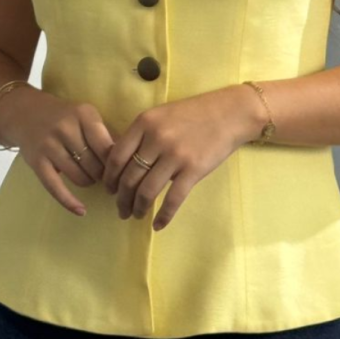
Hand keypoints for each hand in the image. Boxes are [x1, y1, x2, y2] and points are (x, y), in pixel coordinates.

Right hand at [0, 86, 118, 215]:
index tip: (121, 171)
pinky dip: (69, 202)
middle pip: (94, 164)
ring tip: (89, 178)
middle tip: (105, 177)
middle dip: (103, 175)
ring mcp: (49, 145)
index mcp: (84, 114)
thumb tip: (131, 161)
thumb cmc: (65, 117)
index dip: (117, 164)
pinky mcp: (36, 161)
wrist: (26, 113)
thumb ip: (106, 135)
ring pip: (78, 176)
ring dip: (88, 182)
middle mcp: (66, 128)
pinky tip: (81, 211)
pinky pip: (55, 187)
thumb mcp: (86, 117)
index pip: (107, 147)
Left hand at [102, 85, 260, 230]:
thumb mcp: (161, 115)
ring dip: (138, 208)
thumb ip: (142, 135)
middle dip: (121, 199)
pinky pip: (173, 199)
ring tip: (136, 215)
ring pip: (147, 191)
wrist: (230, 113)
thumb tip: (123, 165)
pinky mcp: (194, 170)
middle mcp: (156, 138)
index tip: (110, 190)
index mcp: (144, 122)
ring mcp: (175, 155)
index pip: (117, 157)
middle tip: (121, 209)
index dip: (110, 178)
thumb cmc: (194, 113)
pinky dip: (163, 216)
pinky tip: (158, 225)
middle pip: (129, 177)